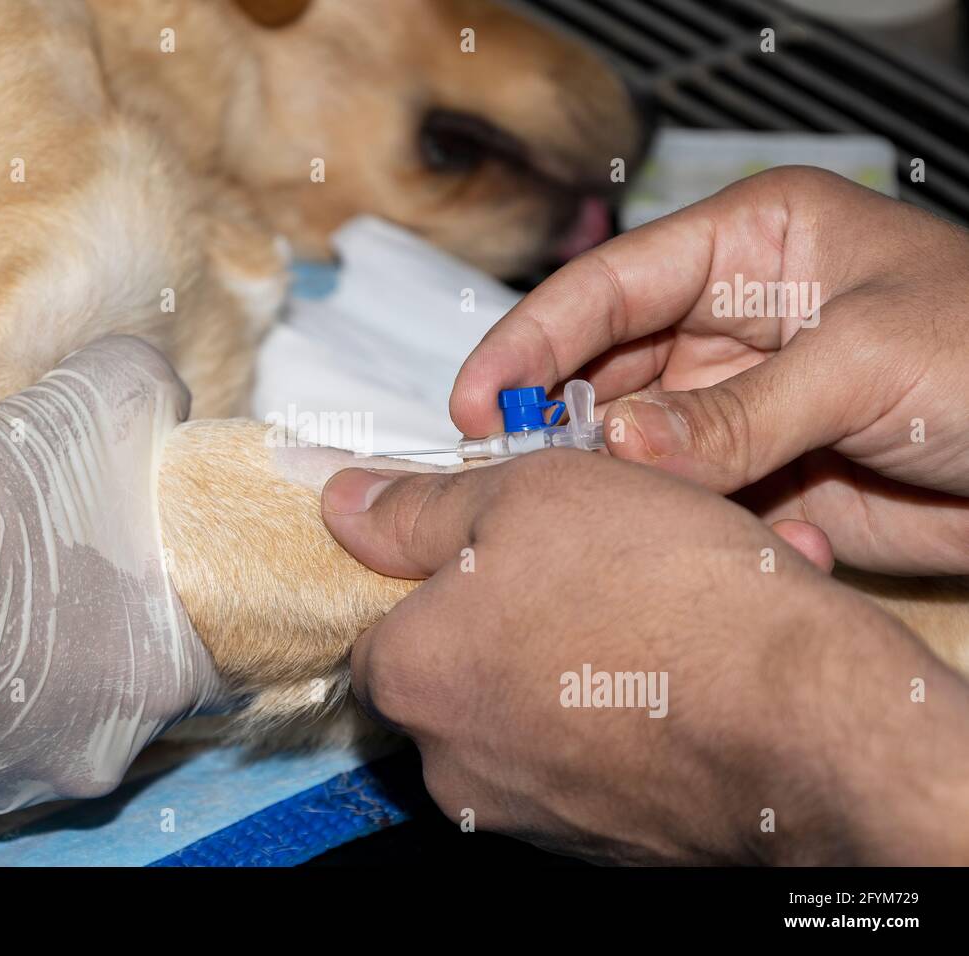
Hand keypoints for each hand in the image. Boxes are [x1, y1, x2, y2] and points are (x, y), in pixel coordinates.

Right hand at [0, 336, 223, 812]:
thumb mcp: (93, 402)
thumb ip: (154, 395)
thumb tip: (165, 402)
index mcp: (164, 679)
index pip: (211, 637)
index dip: (181, 580)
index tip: (143, 544)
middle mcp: (108, 751)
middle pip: (128, 672)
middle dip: (102, 614)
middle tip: (61, 555)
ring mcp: (23, 779)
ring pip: (51, 703)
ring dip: (35, 653)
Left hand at [322, 452, 968, 863]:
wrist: (805, 718)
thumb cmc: (659, 589)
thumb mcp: (526, 493)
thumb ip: (420, 506)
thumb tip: (343, 505)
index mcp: (411, 677)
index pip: (385, 624)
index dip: (444, 573)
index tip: (509, 546)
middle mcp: (454, 764)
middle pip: (463, 668)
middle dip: (522, 613)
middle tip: (600, 561)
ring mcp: (532, 814)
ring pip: (542, 705)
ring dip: (591, 651)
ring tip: (670, 599)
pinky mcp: (607, 843)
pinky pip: (603, 752)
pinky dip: (635, 705)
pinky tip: (698, 658)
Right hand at [451, 167, 968, 573]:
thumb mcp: (863, 362)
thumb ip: (732, 413)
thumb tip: (613, 446)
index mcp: (753, 246)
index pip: (612, 286)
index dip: (534, 340)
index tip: (477, 401)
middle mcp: (734, 321)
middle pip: (608, 369)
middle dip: (562, 422)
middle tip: (513, 476)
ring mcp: (744, 402)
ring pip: (641, 445)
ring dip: (624, 485)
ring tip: (609, 521)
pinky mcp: (763, 473)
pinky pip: (692, 502)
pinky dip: (692, 527)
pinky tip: (735, 537)